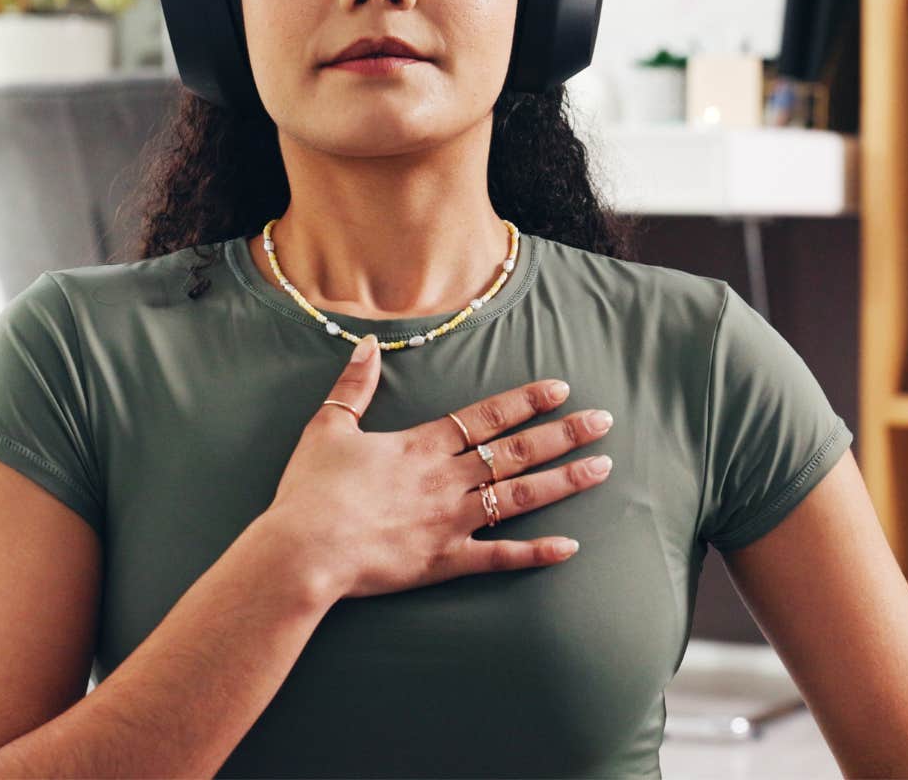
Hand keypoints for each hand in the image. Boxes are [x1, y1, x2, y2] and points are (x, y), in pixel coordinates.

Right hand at [262, 332, 614, 602]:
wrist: (304, 552)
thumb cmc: (311, 492)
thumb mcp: (327, 427)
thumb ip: (354, 386)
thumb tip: (366, 344)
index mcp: (422, 445)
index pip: (487, 416)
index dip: (526, 401)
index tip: (561, 389)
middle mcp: (447, 479)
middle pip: (517, 452)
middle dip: (564, 434)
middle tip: (604, 422)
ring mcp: (452, 521)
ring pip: (520, 497)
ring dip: (564, 481)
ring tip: (602, 469)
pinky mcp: (446, 562)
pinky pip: (500, 557)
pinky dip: (536, 553)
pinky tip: (569, 547)